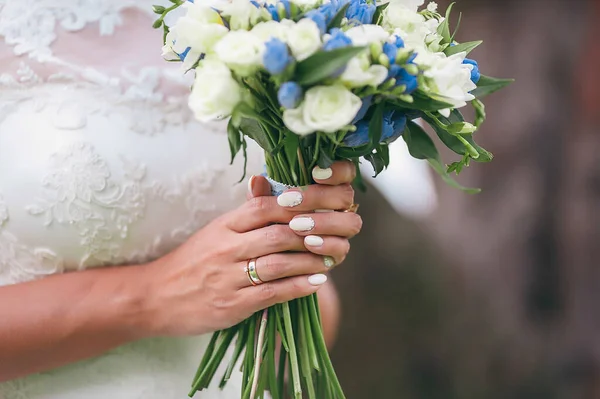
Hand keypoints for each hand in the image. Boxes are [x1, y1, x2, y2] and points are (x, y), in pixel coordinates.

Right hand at [138, 161, 360, 336]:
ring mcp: (228, 277)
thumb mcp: (215, 231)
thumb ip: (245, 213)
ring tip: (333, 258)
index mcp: (224, 225)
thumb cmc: (193, 261)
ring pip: (278, 263)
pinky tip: (316, 282)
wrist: (155, 297)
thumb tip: (268, 182)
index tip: (323, 204)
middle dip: (313, 232)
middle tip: (337, 233)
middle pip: (278, 233)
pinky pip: (271, 293)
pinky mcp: (232, 305)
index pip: (264, 206)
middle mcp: (226, 247)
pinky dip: (298, 287)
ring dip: (311, 260)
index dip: (297, 203)